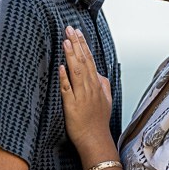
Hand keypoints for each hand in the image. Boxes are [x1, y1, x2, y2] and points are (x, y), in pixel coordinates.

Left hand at [58, 26, 112, 150]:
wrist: (95, 140)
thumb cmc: (98, 122)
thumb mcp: (106, 100)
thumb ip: (104, 84)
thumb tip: (99, 73)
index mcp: (97, 85)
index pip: (90, 60)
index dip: (83, 45)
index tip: (77, 32)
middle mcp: (90, 88)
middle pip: (83, 62)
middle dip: (76, 44)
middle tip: (70, 29)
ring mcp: (82, 96)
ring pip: (77, 72)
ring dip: (71, 56)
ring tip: (66, 42)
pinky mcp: (72, 106)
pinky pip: (68, 90)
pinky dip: (65, 79)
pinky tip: (61, 68)